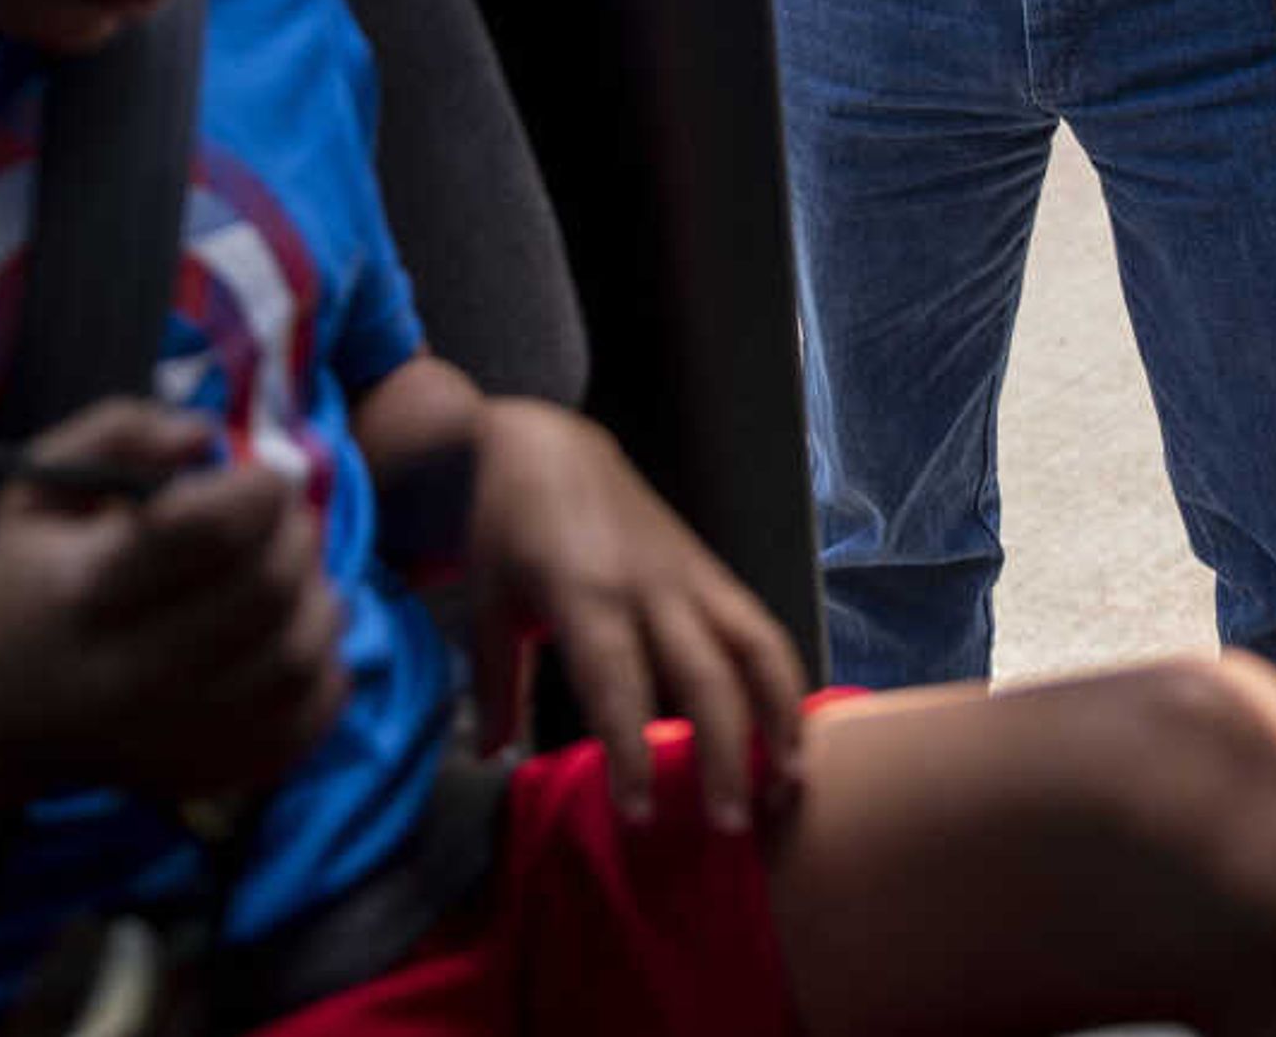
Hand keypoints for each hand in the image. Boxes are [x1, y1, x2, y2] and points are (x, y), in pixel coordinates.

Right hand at [0, 398, 348, 806]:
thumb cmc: (21, 583)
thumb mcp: (37, 486)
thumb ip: (119, 431)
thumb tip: (205, 434)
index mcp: (86, 593)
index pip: (208, 531)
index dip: (261, 486)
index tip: (265, 472)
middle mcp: (129, 676)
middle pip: (267, 591)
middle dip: (296, 534)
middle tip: (283, 517)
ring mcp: (172, 736)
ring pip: (299, 656)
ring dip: (316, 595)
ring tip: (288, 574)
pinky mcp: (208, 772)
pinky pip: (308, 717)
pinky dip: (324, 666)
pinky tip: (290, 635)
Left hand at [461, 398, 808, 832]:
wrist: (548, 448)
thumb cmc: (507, 531)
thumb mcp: (486, 604)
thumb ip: (496, 684)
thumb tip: (492, 759)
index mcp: (585, 596)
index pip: (617, 685)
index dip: (632, 752)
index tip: (639, 817)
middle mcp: (649, 587)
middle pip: (705, 676)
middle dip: (724, 753)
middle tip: (730, 827)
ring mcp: (690, 576)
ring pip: (756, 646)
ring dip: (781, 715)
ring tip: (789, 783)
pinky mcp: (711, 570)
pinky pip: (760, 627)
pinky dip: (783, 681)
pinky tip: (789, 734)